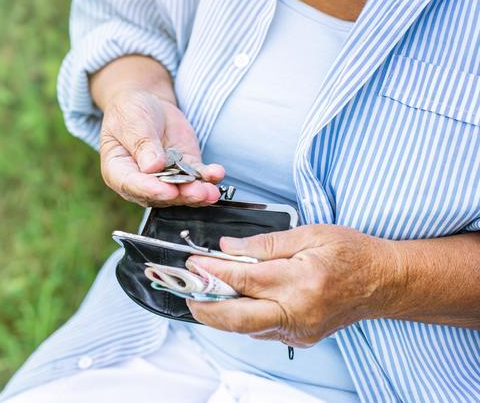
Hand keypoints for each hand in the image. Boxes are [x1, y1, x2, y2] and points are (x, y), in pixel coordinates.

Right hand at [99, 88, 224, 206]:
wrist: (147, 102)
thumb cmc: (129, 112)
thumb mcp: (130, 122)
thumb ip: (141, 144)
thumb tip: (153, 167)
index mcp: (118, 171)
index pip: (133, 186)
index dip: (151, 190)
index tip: (168, 191)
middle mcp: (142, 180)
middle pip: (161, 194)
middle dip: (181, 195)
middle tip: (197, 193)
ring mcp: (166, 176)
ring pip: (182, 190)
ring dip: (198, 192)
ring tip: (211, 191)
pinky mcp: (185, 168)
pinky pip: (198, 176)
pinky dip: (208, 177)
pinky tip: (217, 173)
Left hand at [186, 224, 401, 346]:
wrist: (384, 282)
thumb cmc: (351, 253)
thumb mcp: (310, 234)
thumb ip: (265, 243)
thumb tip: (228, 248)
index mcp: (302, 281)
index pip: (244, 279)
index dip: (213, 272)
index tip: (193, 263)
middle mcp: (299, 312)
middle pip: (237, 318)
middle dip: (205, 307)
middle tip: (186, 293)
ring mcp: (300, 330)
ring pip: (246, 329)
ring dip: (219, 314)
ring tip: (202, 296)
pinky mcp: (300, 337)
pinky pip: (261, 331)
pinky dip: (241, 318)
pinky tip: (231, 303)